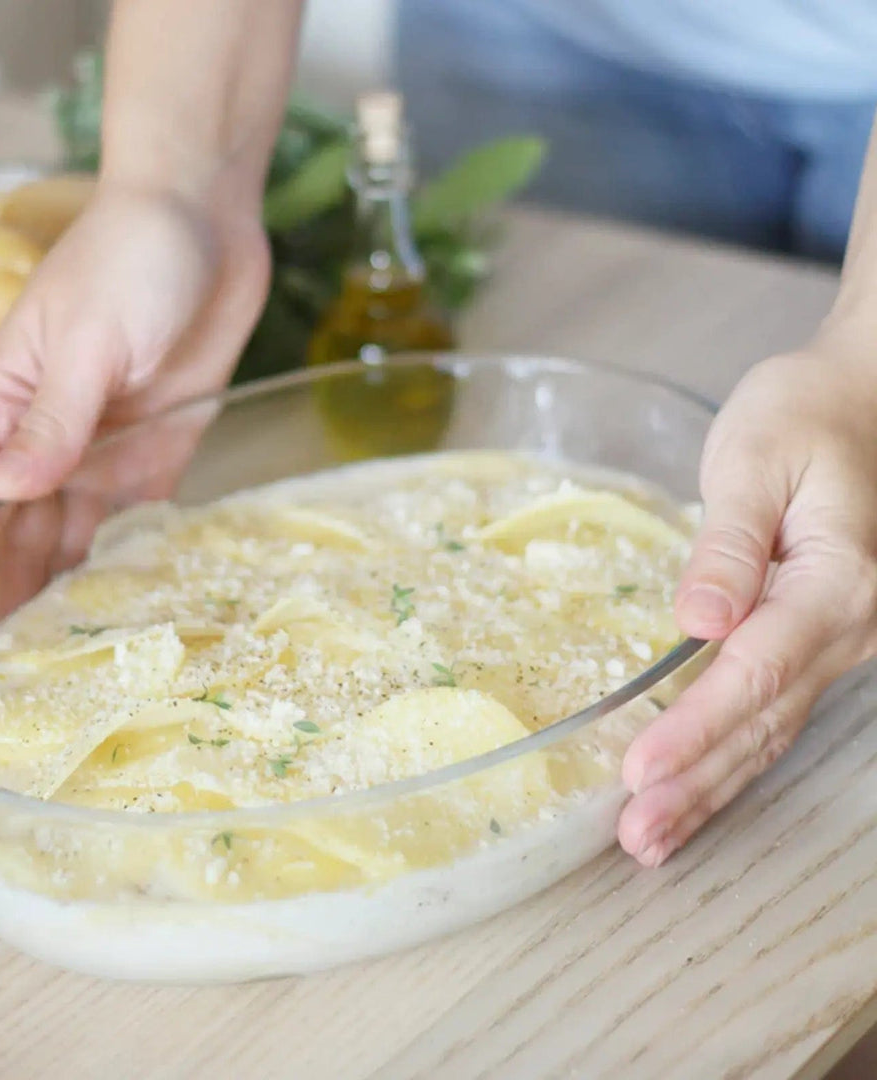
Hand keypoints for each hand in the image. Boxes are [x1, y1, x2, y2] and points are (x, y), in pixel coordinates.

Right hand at [0, 183, 269, 649]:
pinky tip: (115, 602)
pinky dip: (118, 557)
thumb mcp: (87, 340)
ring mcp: (102, 445)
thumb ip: (52, 422)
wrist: (208, 222)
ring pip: (68, 532)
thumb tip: (2, 496)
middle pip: (15, 528)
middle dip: (6, 591)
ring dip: (58, 587)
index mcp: (3, 400)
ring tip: (55, 652)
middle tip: (5, 667)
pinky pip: (131, 515)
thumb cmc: (132, 258)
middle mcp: (46, 433)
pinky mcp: (158, 449)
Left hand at [618, 348, 876, 865]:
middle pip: (764, 721)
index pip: (755, 671)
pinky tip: (696, 784)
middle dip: (697, 784)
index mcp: (836, 580)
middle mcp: (848, 624)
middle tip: (637, 837)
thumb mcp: (756, 461)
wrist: (861, 398)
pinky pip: (776, 708)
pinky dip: (733, 753)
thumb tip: (697, 621)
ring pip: (773, 728)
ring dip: (713, 786)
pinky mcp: (817, 637)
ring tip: (654, 836)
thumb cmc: (805, 415)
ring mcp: (839, 638)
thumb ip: (729, 543)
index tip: (639, 771)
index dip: (695, 727)